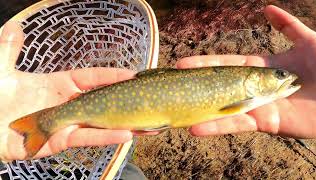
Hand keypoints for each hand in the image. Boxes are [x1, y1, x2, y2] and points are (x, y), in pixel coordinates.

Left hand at [0, 22, 134, 161]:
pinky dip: (107, 137)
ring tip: (146, 122)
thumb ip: (8, 49)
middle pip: (101, 101)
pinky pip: (88, 138)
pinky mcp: (61, 141)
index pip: (91, 78)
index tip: (131, 74)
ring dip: (123, 122)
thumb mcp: (0, 70)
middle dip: (124, 100)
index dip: (110, 76)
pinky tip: (126, 134)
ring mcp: (66, 123)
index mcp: (57, 85)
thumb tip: (14, 27)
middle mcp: (67, 104)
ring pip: (100, 122)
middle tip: (145, 97)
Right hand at [176, 5, 315, 138]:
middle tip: (175, 80)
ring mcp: (259, 106)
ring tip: (179, 113)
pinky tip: (195, 129)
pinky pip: (238, 124)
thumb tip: (266, 8)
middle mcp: (255, 88)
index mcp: (262, 69)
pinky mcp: (267, 123)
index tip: (184, 62)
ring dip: (201, 111)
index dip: (206, 63)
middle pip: (221, 85)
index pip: (227, 64)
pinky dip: (217, 127)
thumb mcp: (309, 42)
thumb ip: (287, 26)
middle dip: (198, 83)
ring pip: (224, 109)